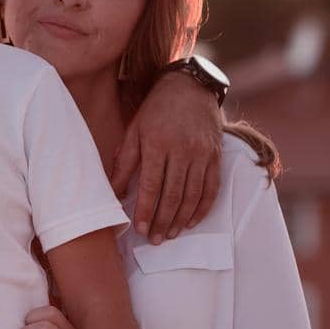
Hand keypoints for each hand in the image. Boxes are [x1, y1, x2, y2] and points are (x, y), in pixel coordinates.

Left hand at [109, 70, 223, 243]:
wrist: (189, 88)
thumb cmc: (155, 111)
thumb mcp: (134, 131)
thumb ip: (125, 162)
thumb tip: (114, 192)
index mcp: (157, 143)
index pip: (150, 185)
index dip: (145, 209)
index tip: (139, 228)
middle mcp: (181, 150)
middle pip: (172, 194)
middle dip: (162, 221)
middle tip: (154, 240)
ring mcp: (202, 153)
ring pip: (193, 194)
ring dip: (181, 219)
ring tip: (170, 235)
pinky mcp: (216, 155)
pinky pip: (212, 187)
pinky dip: (203, 207)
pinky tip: (192, 221)